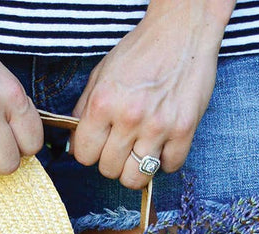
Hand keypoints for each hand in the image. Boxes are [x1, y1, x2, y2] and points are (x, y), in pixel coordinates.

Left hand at [70, 1, 228, 188]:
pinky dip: (165, 161)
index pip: (84, 155)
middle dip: (112, 161)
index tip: (99, 144)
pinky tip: (163, 144)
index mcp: (103, 103)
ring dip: (136, 169)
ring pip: (136, 178)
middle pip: (108, 170)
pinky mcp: (184, 131)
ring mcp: (158, 127)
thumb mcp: (101, 74)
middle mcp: (129, 117)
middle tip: (122, 145)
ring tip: (140, 151)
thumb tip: (75, 145)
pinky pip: (169, 167)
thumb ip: (84, 110)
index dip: (89, 152)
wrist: (183, 30)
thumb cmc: (141, 51)